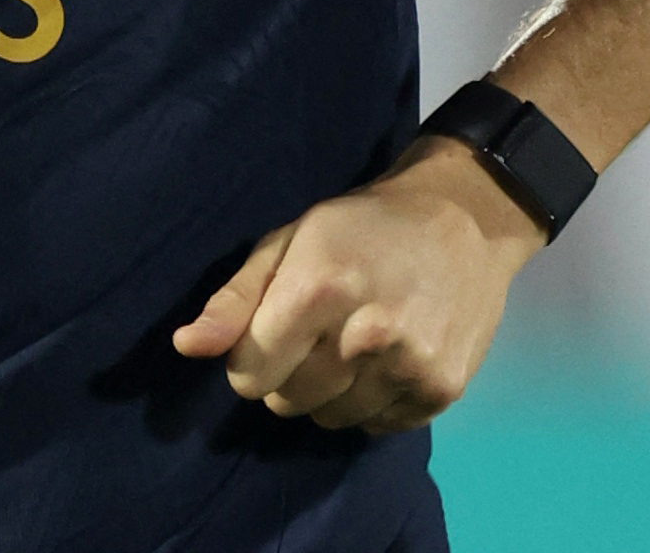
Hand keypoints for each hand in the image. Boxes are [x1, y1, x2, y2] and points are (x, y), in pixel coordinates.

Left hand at [169, 139, 544, 431]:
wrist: (464, 222)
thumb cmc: (362, 226)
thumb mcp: (290, 242)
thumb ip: (236, 299)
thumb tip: (185, 348)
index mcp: (318, 289)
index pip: (249, 374)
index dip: (250, 358)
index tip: (272, 333)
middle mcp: (365, 335)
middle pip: (287, 403)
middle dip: (288, 375)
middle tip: (316, 334)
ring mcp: (409, 367)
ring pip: (331, 420)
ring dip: (330, 393)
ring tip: (352, 344)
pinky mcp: (442, 391)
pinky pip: (376, 427)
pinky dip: (372, 402)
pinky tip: (387, 360)